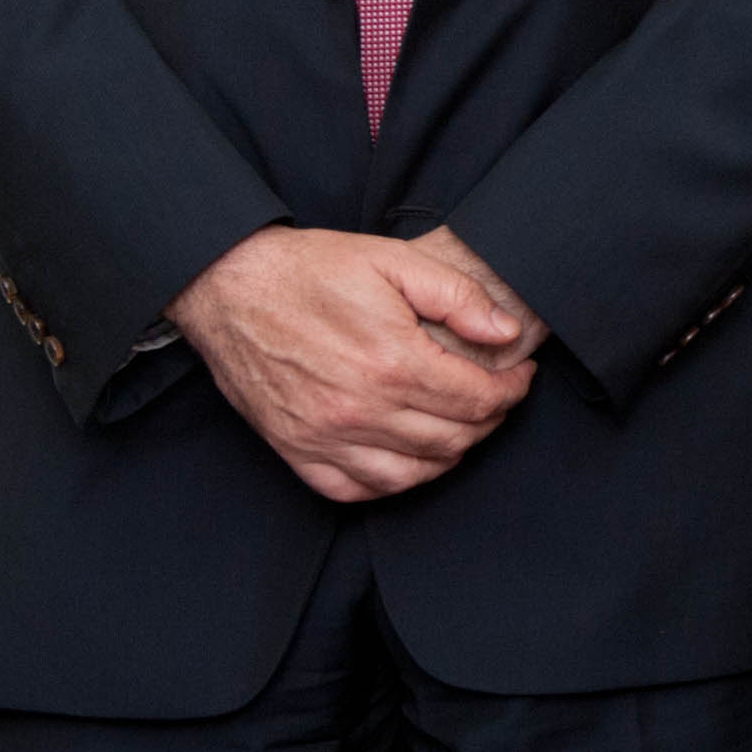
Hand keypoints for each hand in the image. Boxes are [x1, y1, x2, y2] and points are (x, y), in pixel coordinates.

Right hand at [167, 225, 536, 502]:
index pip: (478, 400)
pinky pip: (355, 489)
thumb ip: (458, 297)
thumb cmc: (312, 270)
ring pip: (411, 474)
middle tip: (496, 398)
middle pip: (452, 440)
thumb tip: (506, 333)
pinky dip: (392, 481)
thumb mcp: (394, 261)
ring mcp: (324, 436)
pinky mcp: (294, 449)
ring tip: (461, 425)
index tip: (521, 377)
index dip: (512, 391)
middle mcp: (360, 409)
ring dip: (448, 454)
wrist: (231, 286)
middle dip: (489, 420)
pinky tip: (407, 457)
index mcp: (392, 363)